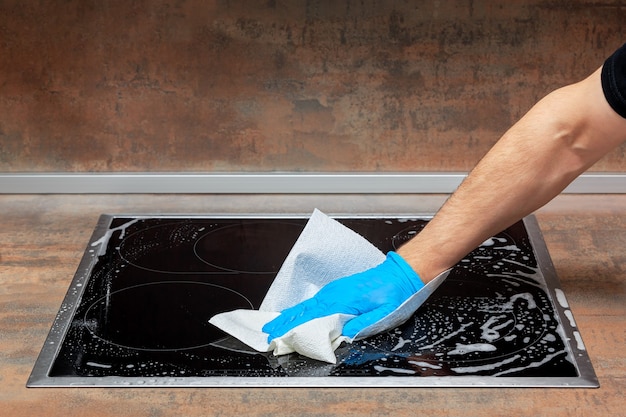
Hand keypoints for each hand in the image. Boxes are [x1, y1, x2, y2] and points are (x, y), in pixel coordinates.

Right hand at [262, 251, 423, 340]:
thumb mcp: (384, 312)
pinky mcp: (338, 290)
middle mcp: (334, 293)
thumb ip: (364, 323)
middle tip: (268, 332)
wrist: (400, 273)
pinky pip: (315, 301)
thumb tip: (346, 333)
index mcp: (342, 300)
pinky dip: (302, 309)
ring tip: (276, 324)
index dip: (291, 326)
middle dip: (284, 320)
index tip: (276, 333)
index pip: (310, 316)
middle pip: (303, 309)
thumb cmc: (393, 293)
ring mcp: (335, 290)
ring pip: (307, 305)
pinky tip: (298, 314)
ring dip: (291, 315)